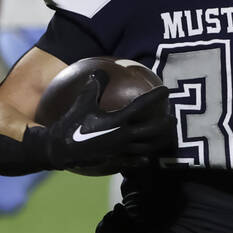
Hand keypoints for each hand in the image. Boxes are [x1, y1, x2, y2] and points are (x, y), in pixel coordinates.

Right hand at [41, 74, 175, 173]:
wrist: (60, 150)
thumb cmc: (71, 123)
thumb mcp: (82, 102)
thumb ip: (94, 86)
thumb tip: (101, 70)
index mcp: (117, 120)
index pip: (143, 105)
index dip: (156, 96)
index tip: (166, 90)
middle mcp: (123, 136)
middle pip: (153, 130)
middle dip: (166, 124)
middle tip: (173, 118)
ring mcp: (121, 151)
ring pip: (148, 147)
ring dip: (159, 142)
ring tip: (166, 137)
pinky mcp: (116, 161)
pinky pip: (134, 161)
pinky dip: (143, 159)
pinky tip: (148, 158)